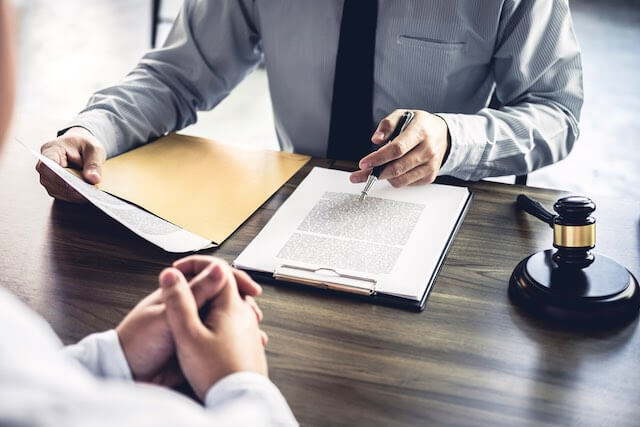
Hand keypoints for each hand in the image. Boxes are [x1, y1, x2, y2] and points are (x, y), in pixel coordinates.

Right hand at [35, 126, 105, 202]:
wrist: (80, 146)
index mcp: (51, 150)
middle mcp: (45, 165)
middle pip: (50, 181)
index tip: (74, 185)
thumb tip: (93, 179)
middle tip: (88, 193)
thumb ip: (94, 164)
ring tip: (89, 195)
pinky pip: (62, 195)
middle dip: (70, 189)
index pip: (47, 166)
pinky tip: (86, 196)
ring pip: (56, 191)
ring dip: (73, 195)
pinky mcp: (54, 186)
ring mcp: (48, 177)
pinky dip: (74, 196)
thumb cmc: (84, 145)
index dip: (59, 178)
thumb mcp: (94, 149)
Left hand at [116, 255, 262, 385]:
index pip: (212, 274)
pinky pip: (220, 338)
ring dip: (241, 321)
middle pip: (222, 295)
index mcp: (180, 291)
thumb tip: (217, 269)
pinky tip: (244, 346)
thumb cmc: (137, 342)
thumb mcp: (168, 315)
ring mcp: (194, 324)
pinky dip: (235, 340)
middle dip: (241, 301)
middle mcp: (189, 305)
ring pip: (224, 317)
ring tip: (254, 331)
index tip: (248, 287)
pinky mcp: (196, 344)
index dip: (233, 278)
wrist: (126, 374)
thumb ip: (194, 293)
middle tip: (253, 312)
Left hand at [350, 110, 450, 186]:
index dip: (378, 158)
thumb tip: (376, 139)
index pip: (397, 149)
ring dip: (384, 177)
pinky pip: (406, 184)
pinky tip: (393, 170)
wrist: (443, 135)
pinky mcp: (429, 176)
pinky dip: (395, 179)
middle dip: (376, 172)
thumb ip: (387, 125)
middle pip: (397, 168)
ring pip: (400, 180)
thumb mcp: (402, 115)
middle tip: (361, 172)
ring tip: (377, 169)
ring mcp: (430, 165)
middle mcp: (428, 150)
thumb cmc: (420, 125)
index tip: (364, 163)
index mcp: (420, 132)